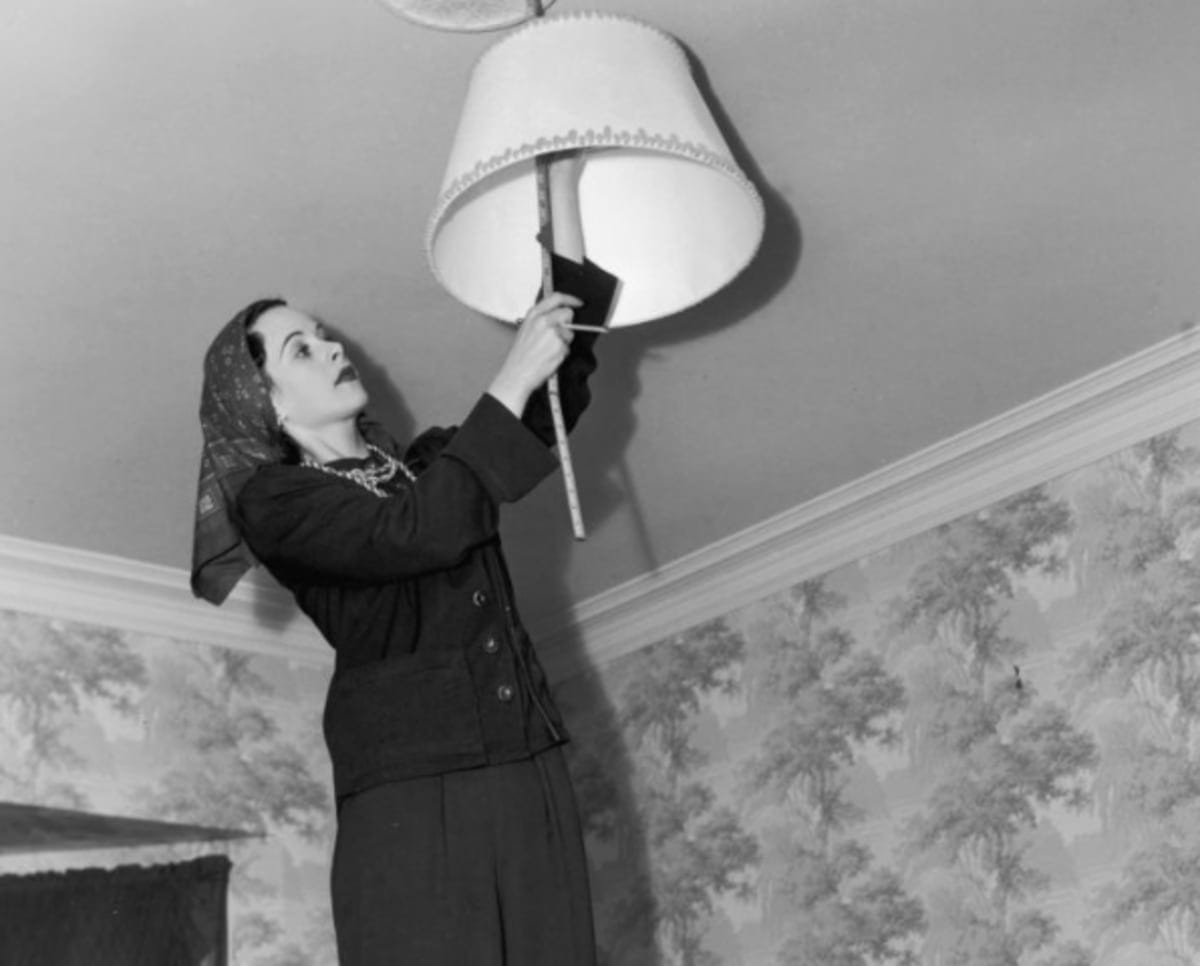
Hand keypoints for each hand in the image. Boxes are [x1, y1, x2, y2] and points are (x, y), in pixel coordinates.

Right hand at [487, 292, 581, 416]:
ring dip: (564, 340)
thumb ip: (540, 318)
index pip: (557, 297)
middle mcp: (543, 321)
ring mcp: (553, 333)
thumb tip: (557, 314)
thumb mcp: (525, 329)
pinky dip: (563, 352)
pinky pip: (568, 346)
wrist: (517, 374)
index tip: (577, 302)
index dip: (570, 299)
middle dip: (568, 323)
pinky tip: (550, 356)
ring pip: (570, 332)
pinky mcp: (560, 346)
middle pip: (568, 313)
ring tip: (549, 349)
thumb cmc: (520, 356)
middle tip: (560, 334)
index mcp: (533, 315)